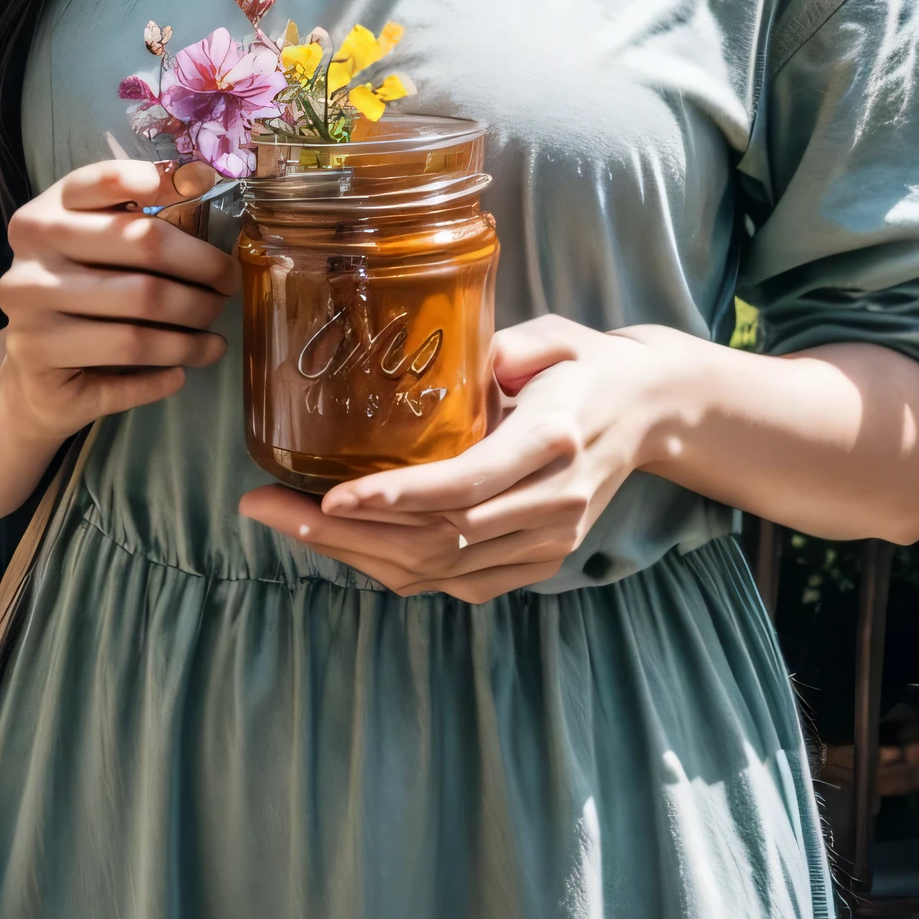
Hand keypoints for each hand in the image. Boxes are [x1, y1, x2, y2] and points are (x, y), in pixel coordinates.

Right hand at [0, 155, 235, 448]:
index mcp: (40, 220)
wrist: (27, 377)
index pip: (99, 183)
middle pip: (141, 248)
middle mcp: (29, 264)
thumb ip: (132, 215)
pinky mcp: (42, 372)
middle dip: (203, 268)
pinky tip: (182, 371)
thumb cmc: (75, 298)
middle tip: (229, 284)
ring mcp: (29, 321)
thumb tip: (198, 176)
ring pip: (137, 325)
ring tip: (214, 339)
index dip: (154, 181)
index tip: (203, 185)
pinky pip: (124, 375)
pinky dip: (164, 375)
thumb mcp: (90, 246)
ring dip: (192, 334)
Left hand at [238, 317, 675, 602]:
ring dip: (356, 556)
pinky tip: (341, 544)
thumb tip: (434, 361)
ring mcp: (550, 542)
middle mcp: (554, 502)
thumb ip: (500, 347)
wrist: (652, 411)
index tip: (330, 498)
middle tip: (266, 507)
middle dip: (345, 534)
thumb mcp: (551, 336)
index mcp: (555, 441)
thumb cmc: (584, 364)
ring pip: (441, 570)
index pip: (466, 486)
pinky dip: (394, 568)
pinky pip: (457, 582)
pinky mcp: (540, 561)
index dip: (396, 499)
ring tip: (284, 522)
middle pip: (440, 540)